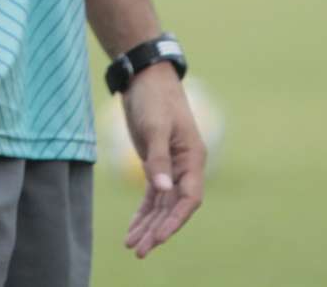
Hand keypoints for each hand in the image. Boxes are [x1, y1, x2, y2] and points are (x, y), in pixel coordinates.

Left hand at [119, 65, 205, 258]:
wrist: (146, 77)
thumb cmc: (154, 98)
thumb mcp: (155, 126)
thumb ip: (158, 159)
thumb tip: (163, 190)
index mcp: (193, 159)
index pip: (189, 198)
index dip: (175, 220)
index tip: (159, 238)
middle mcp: (185, 167)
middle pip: (174, 207)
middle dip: (158, 230)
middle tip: (140, 250)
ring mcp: (171, 167)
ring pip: (162, 205)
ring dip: (148, 226)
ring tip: (133, 246)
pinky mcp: (155, 164)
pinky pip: (152, 196)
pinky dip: (143, 213)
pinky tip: (133, 229)